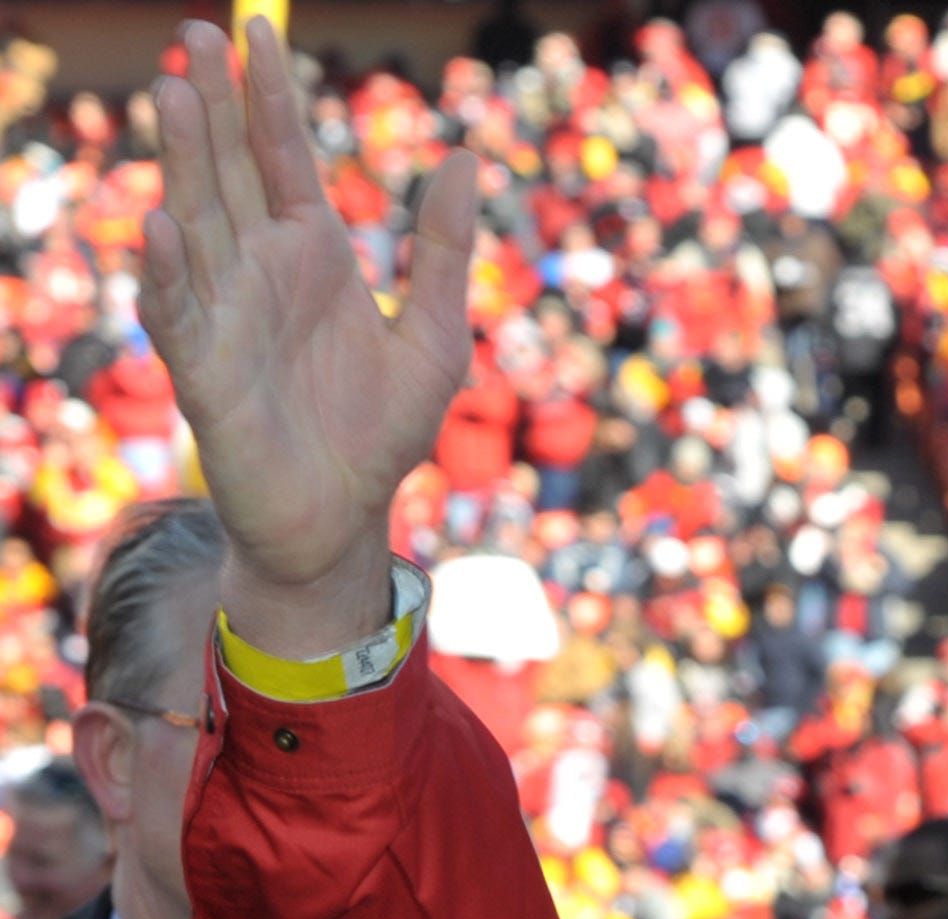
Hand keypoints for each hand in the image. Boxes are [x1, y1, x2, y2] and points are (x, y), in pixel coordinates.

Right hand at [137, 17, 475, 647]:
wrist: (346, 518)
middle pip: (229, 174)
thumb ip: (440, 252)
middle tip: (196, 33)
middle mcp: (260, 272)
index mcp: (314, 255)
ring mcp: (226, 316)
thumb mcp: (435, 338)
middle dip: (212, 107)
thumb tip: (464, 156)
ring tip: (177, 94)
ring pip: (196, 225)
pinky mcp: (205, 374)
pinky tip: (160, 225)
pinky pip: (178, 315)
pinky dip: (166, 272)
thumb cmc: (384, 431)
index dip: (267, 96)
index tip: (254, 28)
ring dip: (183, 163)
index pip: (282, 157)